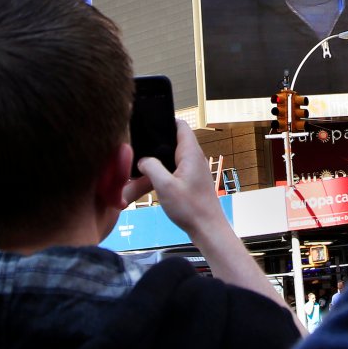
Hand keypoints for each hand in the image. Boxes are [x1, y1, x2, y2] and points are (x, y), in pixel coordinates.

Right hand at [126, 119, 226, 237]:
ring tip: (143, 161)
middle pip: (176, 140)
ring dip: (161, 158)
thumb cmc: (190, 208)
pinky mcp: (193, 180)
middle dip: (158, 141)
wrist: (207, 228)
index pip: (181, 126)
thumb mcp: (164, 186)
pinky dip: (165, 170)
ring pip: (175, 156)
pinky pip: (177, 168)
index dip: (166, 121)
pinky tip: (153, 179)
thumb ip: (151, 167)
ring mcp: (195, 169)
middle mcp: (196, 158)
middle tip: (140, 144)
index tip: (149, 123)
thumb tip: (143, 159)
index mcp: (191, 154)